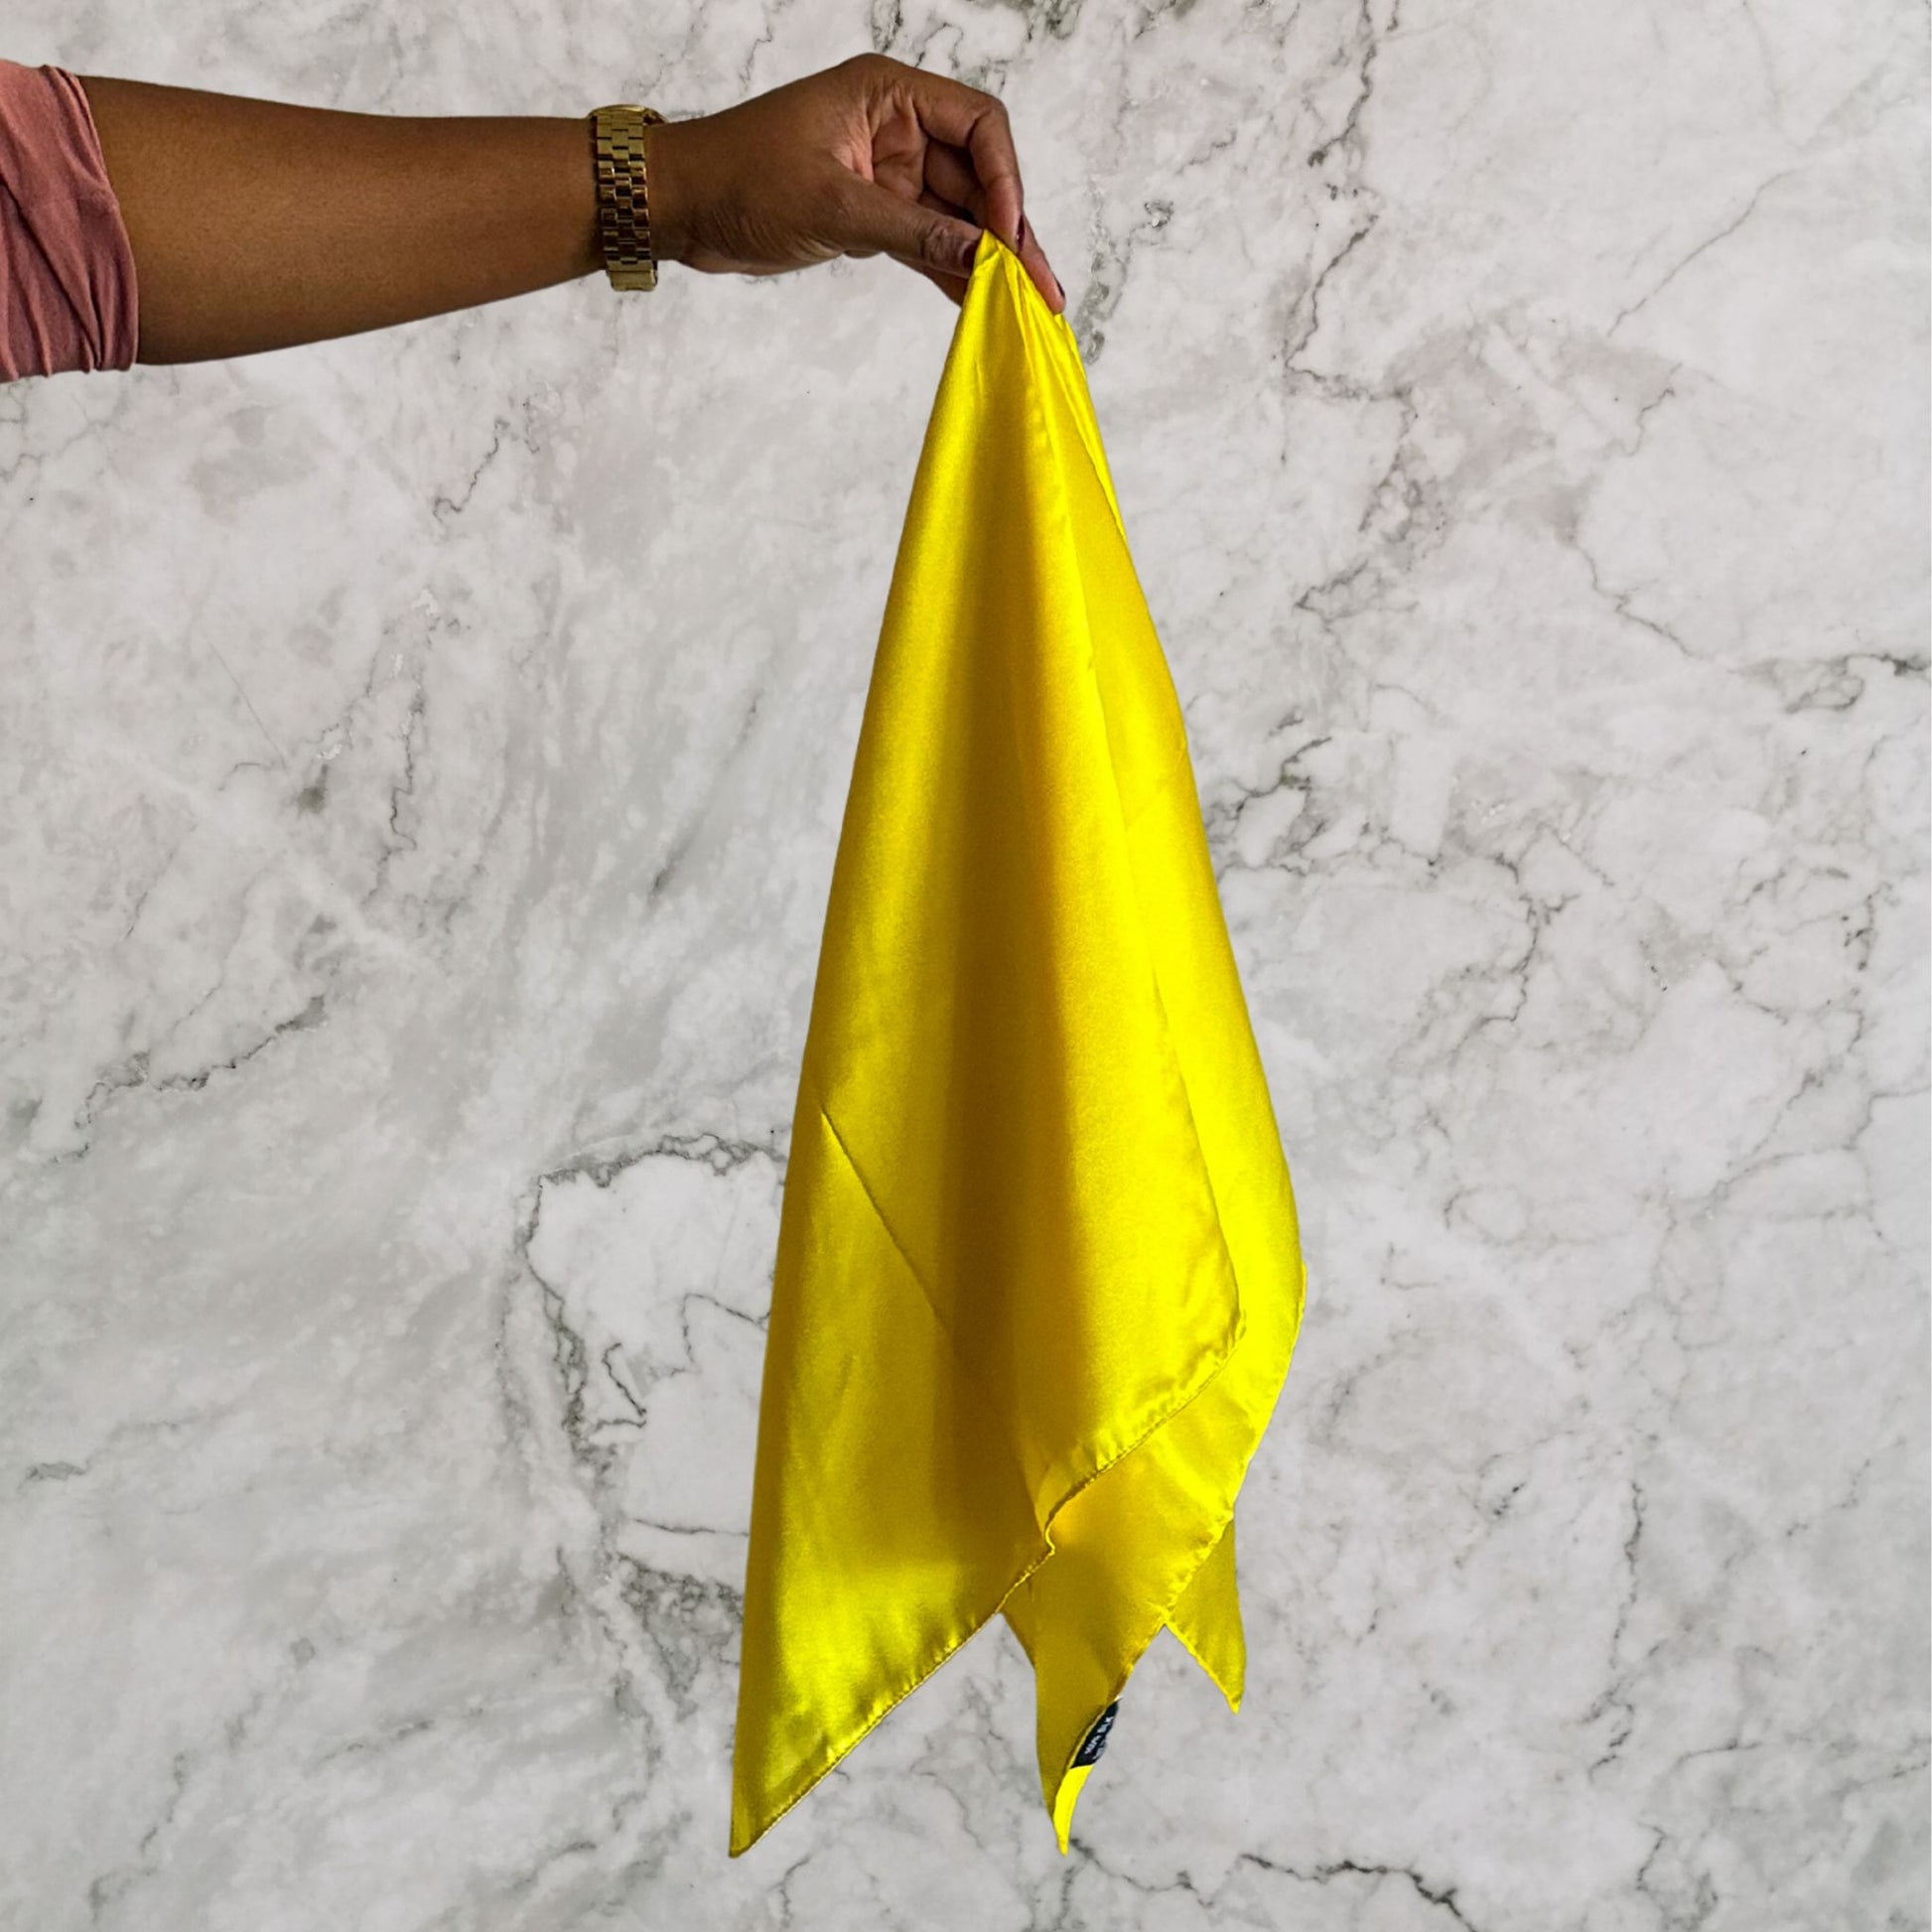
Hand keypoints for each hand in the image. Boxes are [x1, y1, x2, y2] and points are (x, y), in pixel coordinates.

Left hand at [642, 53, 1064, 313]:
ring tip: (1032, 309)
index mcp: (889, 95)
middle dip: (1011, 235)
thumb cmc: (739, 178)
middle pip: (978, 178)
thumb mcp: (833, 205)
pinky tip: (986, 307)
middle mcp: (898, 128)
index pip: (979, 124)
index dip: (1004, 180)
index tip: (1008, 236)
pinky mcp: (874, 215)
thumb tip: (980, 259)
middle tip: (1044, 291)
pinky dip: (954, 273)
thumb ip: (913, 232)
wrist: (680, 206)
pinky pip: (929, 243)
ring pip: (958, 218)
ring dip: (991, 263)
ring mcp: (889, 174)